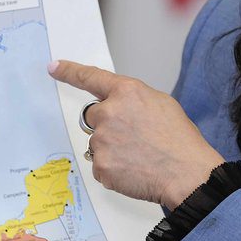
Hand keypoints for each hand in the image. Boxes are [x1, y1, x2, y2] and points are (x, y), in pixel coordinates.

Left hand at [49, 59, 223, 208]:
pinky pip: (101, 165)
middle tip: (132, 138)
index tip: (53, 67)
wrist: (187, 173)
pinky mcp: (101, 165)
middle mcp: (109, 112)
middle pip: (92, 116)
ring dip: (112, 149)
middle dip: (106, 125)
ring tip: (139, 157)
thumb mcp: (161, 104)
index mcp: (126, 92)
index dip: (69, 71)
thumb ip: (133, 101)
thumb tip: (121, 107)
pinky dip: (114, 169)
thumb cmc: (180, 141)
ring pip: (97, 143)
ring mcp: (102, 140)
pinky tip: (135, 170)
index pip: (90, 77)